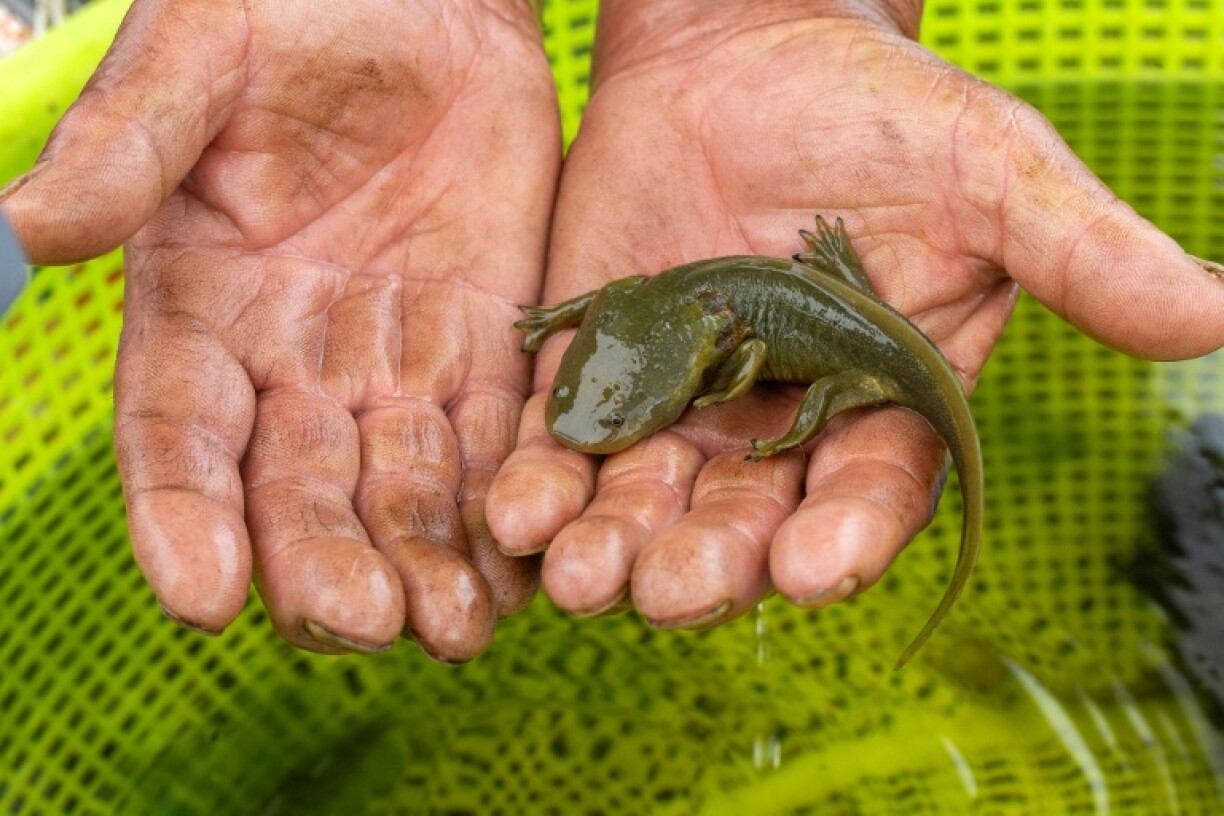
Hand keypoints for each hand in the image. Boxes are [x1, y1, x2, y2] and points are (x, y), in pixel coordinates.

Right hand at [1, 0, 559, 659]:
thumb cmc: (289, 10)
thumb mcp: (201, 59)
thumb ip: (131, 145)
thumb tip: (28, 225)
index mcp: (201, 307)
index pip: (179, 434)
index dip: (182, 516)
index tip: (202, 598)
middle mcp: (294, 359)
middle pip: (298, 489)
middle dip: (325, 562)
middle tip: (362, 623)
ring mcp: (395, 359)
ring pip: (403, 488)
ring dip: (425, 563)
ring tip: (454, 630)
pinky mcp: (487, 342)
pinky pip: (496, 440)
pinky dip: (507, 506)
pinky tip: (520, 569)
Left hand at [487, 0, 1223, 632]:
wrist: (737, 49)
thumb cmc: (874, 105)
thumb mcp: (987, 168)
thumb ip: (1080, 248)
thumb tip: (1215, 313)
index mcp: (884, 405)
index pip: (871, 495)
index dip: (845, 538)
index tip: (814, 570)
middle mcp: (781, 429)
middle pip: (748, 524)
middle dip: (710, 562)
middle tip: (670, 586)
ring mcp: (684, 409)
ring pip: (649, 506)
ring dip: (612, 548)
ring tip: (579, 576)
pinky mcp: (601, 375)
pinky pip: (569, 446)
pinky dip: (540, 483)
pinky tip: (513, 512)